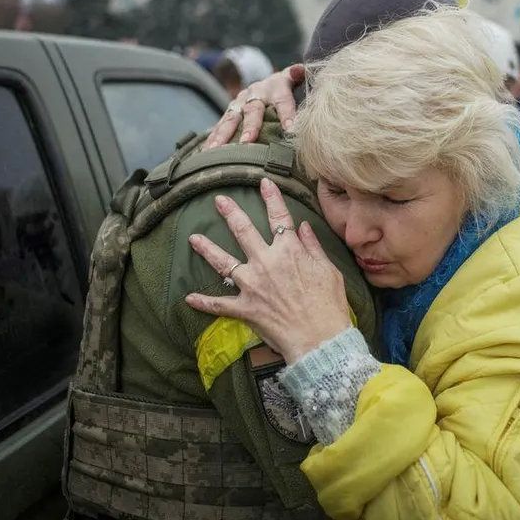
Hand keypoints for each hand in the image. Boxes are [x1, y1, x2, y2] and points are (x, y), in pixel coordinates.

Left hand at [185, 177, 350, 363]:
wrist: (320, 337)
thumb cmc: (330, 304)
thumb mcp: (329, 270)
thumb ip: (313, 246)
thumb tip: (304, 227)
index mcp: (289, 251)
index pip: (278, 217)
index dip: (271, 197)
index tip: (263, 182)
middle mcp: (266, 262)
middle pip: (243, 231)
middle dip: (230, 213)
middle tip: (218, 200)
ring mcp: (252, 285)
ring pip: (223, 263)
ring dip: (207, 249)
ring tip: (193, 238)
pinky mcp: (245, 308)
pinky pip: (220, 304)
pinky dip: (204, 302)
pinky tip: (189, 298)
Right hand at [204, 65, 305, 148]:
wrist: (268, 85)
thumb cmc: (287, 88)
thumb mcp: (294, 80)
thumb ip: (299, 75)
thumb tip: (301, 69)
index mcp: (276, 86)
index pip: (282, 100)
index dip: (286, 114)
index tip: (290, 129)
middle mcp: (255, 94)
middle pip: (253, 110)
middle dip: (250, 126)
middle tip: (247, 141)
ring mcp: (239, 103)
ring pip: (232, 119)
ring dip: (223, 134)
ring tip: (217, 149)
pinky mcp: (229, 113)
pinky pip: (220, 126)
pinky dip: (212, 138)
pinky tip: (205, 152)